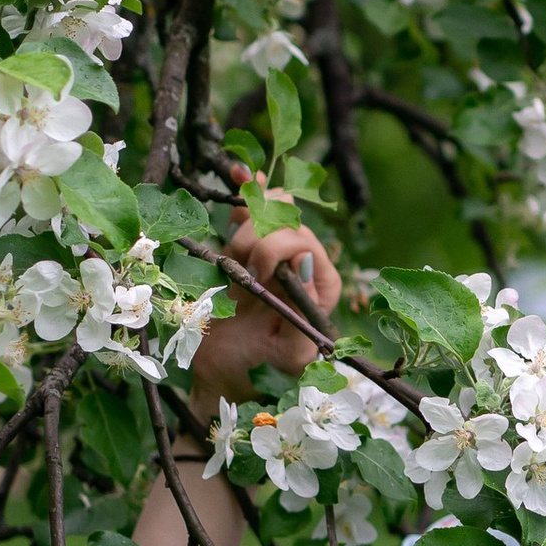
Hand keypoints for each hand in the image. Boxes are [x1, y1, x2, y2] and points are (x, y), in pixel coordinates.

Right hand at [187, 207, 340, 416]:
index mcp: (321, 286)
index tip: (253, 278)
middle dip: (255, 244)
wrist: (224, 372)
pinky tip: (239, 173)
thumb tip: (303, 263)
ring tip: (233, 273)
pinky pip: (252, 206)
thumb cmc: (259, 370)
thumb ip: (302, 320)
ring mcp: (276, 251)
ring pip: (266, 210)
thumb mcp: (287, 357)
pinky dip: (246, 188)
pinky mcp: (249, 244)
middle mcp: (304, 263)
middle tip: (240, 282)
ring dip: (241, 233)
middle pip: (284, 221)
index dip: (274, 250)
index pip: (304, 241)